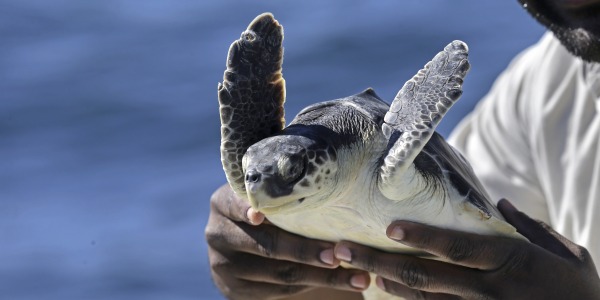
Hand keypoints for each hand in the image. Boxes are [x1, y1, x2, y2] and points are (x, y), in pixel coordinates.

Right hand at [205, 184, 368, 299]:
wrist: (246, 245)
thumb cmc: (270, 207)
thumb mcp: (267, 192)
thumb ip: (278, 185)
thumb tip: (318, 170)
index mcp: (222, 203)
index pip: (236, 205)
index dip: (246, 210)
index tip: (260, 215)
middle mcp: (217, 234)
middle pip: (267, 246)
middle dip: (306, 251)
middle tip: (339, 255)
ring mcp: (223, 266)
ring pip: (280, 274)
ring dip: (321, 277)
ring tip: (356, 276)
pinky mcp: (233, 290)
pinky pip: (279, 291)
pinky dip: (312, 286)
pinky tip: (339, 281)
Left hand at [334, 199, 599, 298]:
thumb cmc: (580, 294)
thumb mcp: (568, 255)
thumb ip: (532, 228)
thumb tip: (501, 204)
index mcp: (510, 260)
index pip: (458, 247)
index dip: (422, 237)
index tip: (388, 226)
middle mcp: (489, 289)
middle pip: (425, 275)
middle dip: (379, 261)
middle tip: (342, 250)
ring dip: (384, 284)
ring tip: (351, 269)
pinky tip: (380, 295)